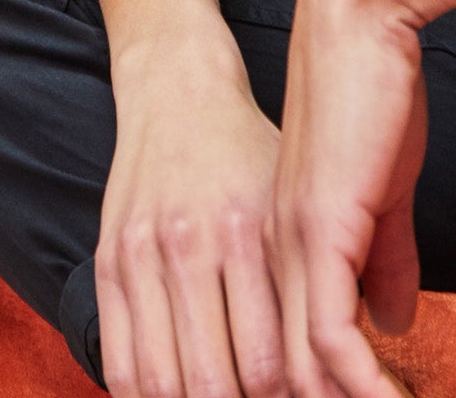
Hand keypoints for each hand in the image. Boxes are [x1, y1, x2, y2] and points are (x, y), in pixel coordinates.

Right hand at [97, 37, 287, 397]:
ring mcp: (142, 256)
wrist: (179, 89)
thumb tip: (346, 346)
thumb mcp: (291, 197)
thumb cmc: (247, 150)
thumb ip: (315, 270)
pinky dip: (145, 396)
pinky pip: (119, 361)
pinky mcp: (108, 262)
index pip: (266, 361)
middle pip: (211, 382)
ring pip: (161, 381)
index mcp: (247, 232)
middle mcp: (191, 246)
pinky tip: (173, 397)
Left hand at [272, 0, 428, 397]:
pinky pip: (329, 341)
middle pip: (279, 378)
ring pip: (299, 374)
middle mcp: (275, 259)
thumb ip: (380, 260)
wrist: (356, 19)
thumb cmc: (372, 92)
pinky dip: (363, 385)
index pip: (282, 355)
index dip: (312, 394)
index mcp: (283, 249)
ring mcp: (291, 249)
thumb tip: (390, 325)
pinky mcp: (319, 234)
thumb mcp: (380, 188)